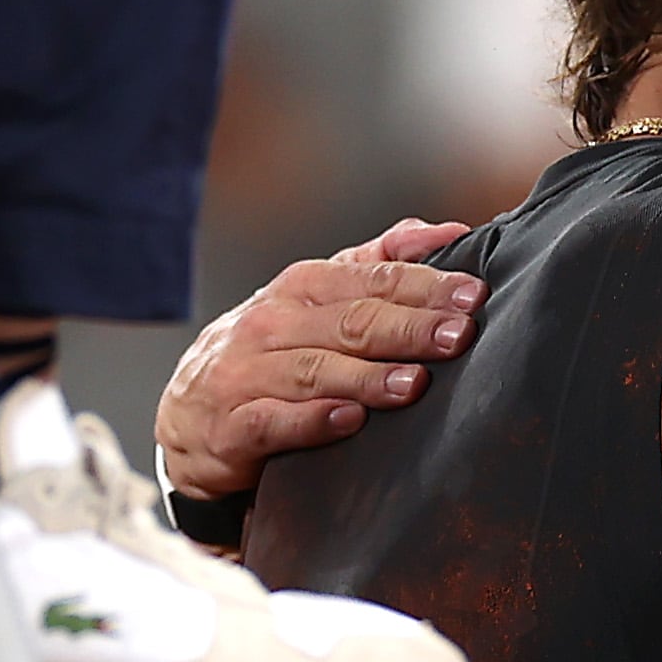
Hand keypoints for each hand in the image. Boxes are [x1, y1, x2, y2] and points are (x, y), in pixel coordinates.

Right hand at [156, 219, 482, 502]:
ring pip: (313, 370)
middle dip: (408, 327)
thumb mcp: (316, 299)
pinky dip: (309, 422)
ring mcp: (246, 374)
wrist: (187, 418)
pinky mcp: (229, 429)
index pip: (370, 279)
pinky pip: (270, 422)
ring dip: (366, 377)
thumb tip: (450, 232)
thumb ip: (378, 263)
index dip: (424, 285)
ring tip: (414, 384)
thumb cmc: (269, 353)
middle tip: (459, 336)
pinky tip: (347, 422)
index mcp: (301, 288)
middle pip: (349, 321)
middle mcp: (271, 324)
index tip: (473, 295)